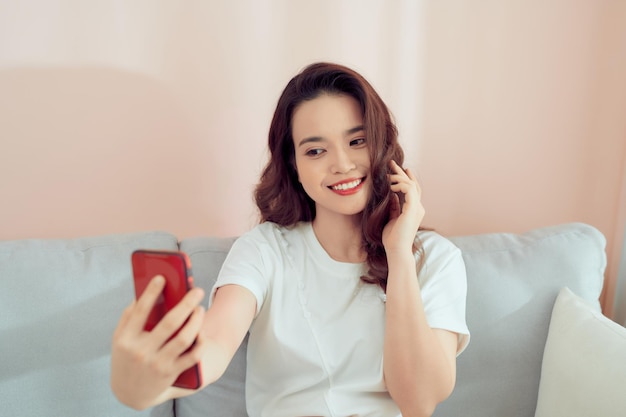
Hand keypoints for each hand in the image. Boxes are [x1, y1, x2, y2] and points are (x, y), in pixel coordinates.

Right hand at [111, 275, 205, 409]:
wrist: (129, 394)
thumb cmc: (126, 358)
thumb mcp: (119, 339)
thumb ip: (129, 316)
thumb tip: (145, 293)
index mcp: (126, 339)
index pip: (140, 310)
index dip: (151, 292)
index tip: (161, 277)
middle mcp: (141, 351)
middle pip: (170, 322)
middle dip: (187, 303)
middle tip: (197, 291)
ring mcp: (157, 363)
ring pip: (184, 338)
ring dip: (196, 320)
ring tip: (200, 309)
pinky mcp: (170, 373)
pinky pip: (191, 355)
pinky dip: (199, 342)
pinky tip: (201, 330)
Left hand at [382, 160, 424, 254]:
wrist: (396, 250)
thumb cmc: (392, 239)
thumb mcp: (391, 219)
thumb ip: (394, 207)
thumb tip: (392, 196)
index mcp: (414, 210)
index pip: (412, 190)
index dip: (406, 178)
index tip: (398, 170)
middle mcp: (418, 208)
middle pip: (413, 184)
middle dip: (402, 173)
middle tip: (392, 163)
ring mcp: (417, 208)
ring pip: (412, 185)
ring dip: (399, 177)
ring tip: (388, 176)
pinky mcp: (413, 209)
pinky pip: (409, 190)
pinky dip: (400, 184)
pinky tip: (391, 186)